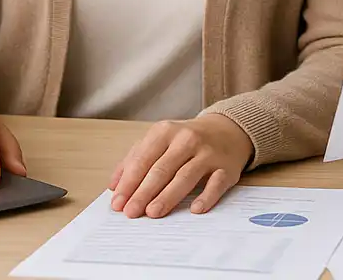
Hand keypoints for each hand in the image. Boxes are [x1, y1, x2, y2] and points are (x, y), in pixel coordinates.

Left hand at [108, 114, 252, 218]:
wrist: (227, 130)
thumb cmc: (186, 140)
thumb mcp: (159, 140)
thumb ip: (135, 159)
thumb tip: (114, 185)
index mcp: (165, 132)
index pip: (142, 159)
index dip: (129, 183)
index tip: (118, 203)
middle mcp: (186, 139)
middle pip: (161, 169)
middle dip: (143, 193)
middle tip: (131, 212)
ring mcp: (208, 153)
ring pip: (185, 176)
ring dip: (167, 196)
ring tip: (152, 212)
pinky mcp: (226, 168)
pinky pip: (216, 183)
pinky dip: (206, 196)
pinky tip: (195, 209)